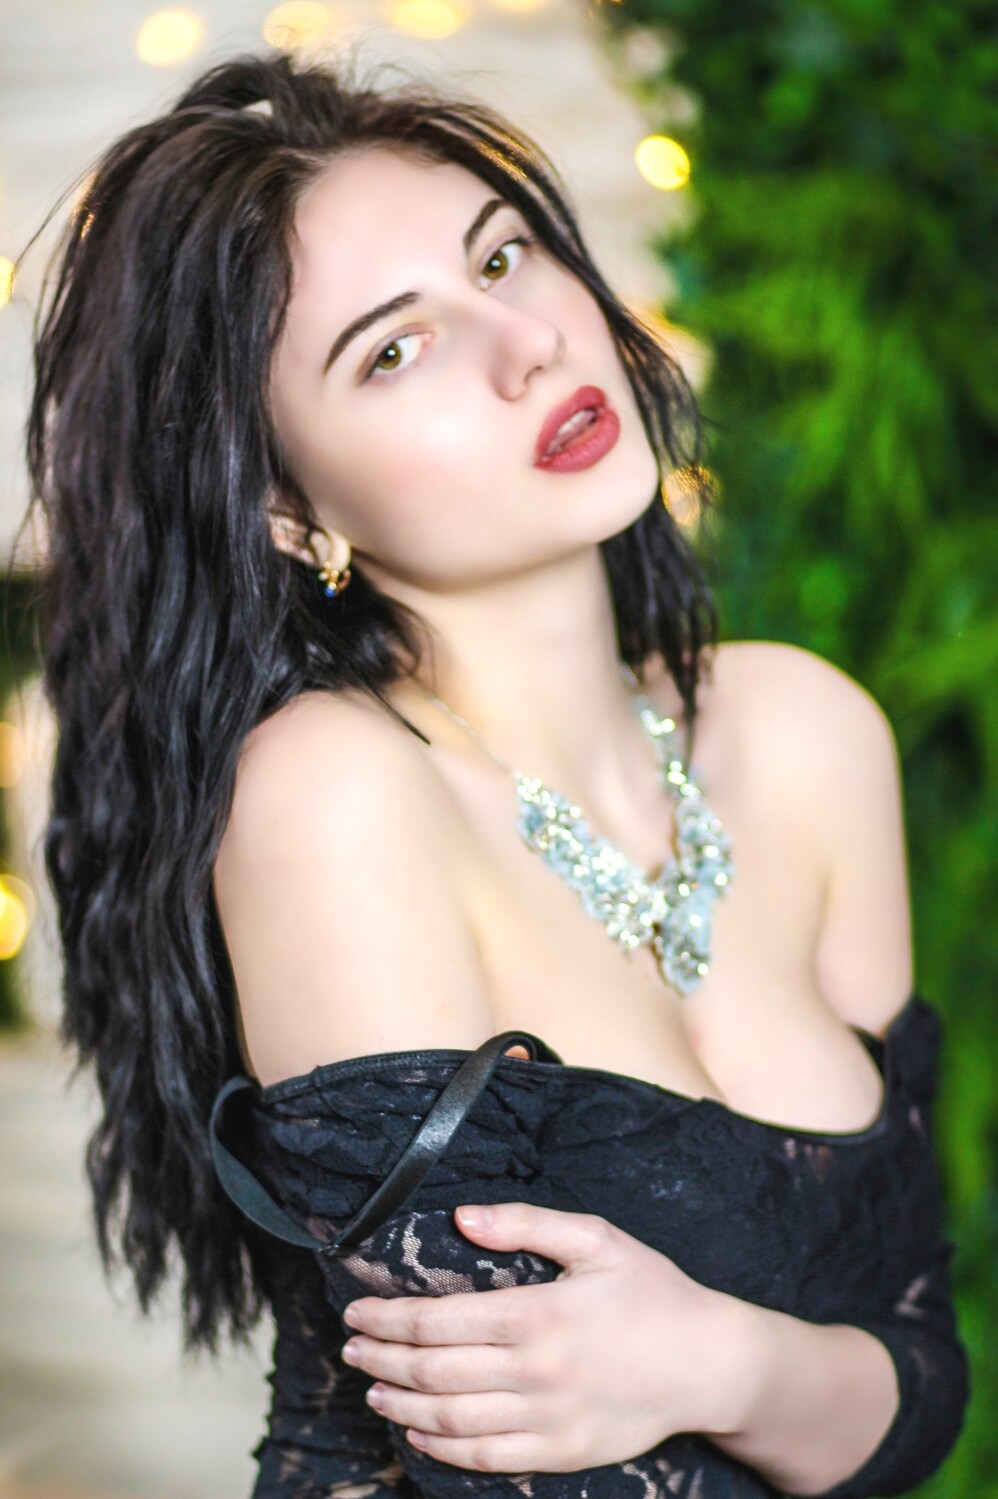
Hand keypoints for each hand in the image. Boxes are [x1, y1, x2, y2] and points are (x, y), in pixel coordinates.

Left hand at [339, 1201, 756, 1473]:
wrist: (709, 1363)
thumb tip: (461, 1216)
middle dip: (382, 1357)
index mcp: (537, 1314)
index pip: (438, 1320)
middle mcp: (535, 1372)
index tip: (358, 1310)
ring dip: (401, 1402)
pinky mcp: (562, 1452)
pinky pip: (487, 1458)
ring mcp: (547, 1419)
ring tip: (371, 1386)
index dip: (388, 1317)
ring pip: (451, 1418)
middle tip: (350, 1345)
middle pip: (434, 1370)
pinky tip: (418, 1430)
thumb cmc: (651, 1291)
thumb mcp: (595, 1238)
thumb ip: (525, 1223)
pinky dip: (442, 1447)